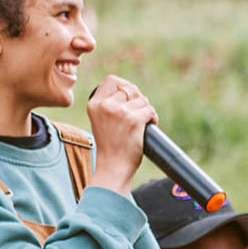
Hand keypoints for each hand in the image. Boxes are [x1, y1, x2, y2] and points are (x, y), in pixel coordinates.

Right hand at [86, 75, 156, 193]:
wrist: (112, 168)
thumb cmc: (110, 147)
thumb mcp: (101, 122)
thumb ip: (109, 106)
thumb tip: (130, 90)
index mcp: (94, 104)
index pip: (112, 80)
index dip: (124, 85)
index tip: (130, 97)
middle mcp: (105, 105)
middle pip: (130, 88)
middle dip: (138, 99)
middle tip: (139, 112)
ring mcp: (119, 112)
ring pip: (142, 100)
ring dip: (146, 110)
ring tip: (142, 124)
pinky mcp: (133, 120)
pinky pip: (150, 110)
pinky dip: (153, 118)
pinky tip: (149, 127)